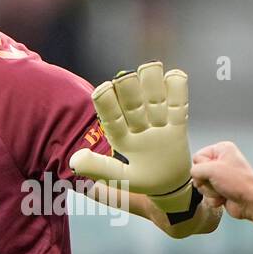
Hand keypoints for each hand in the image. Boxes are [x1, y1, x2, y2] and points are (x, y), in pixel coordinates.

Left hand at [69, 62, 201, 220]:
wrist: (170, 187)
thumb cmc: (142, 182)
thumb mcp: (120, 178)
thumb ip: (99, 168)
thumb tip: (74, 161)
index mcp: (121, 137)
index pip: (111, 118)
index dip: (107, 104)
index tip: (102, 90)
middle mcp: (137, 125)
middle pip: (133, 104)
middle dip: (129, 90)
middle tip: (125, 77)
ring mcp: (158, 124)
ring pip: (154, 100)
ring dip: (152, 83)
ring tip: (150, 66)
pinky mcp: (177, 125)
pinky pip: (178, 106)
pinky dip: (178, 91)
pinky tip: (176, 74)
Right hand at [190, 141, 252, 220]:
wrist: (251, 202)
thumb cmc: (238, 182)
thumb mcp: (212, 169)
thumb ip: (195, 169)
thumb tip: (194, 176)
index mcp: (222, 150)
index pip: (198, 157)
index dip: (202, 167)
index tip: (213, 172)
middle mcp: (222, 161)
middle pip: (198, 172)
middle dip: (206, 182)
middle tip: (218, 183)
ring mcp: (221, 177)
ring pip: (202, 185)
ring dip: (210, 192)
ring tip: (223, 191)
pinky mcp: (221, 190)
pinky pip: (207, 195)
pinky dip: (214, 199)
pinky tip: (224, 198)